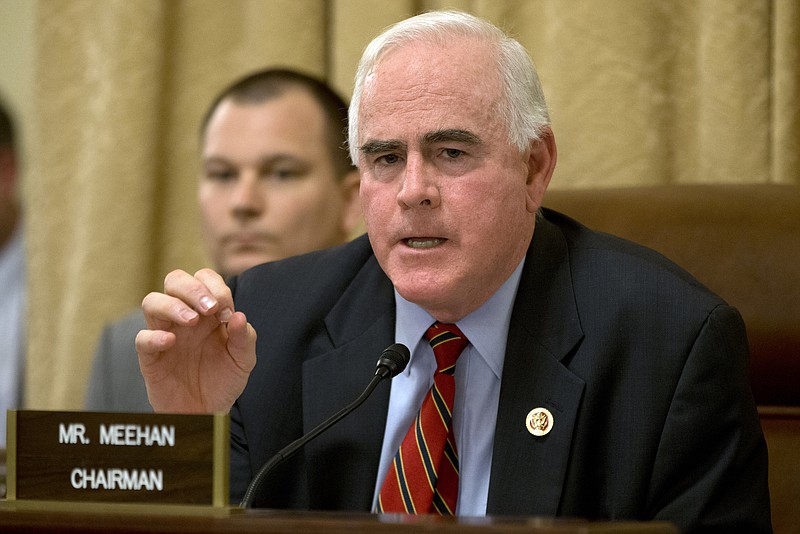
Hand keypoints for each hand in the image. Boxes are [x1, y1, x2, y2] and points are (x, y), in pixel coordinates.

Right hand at [135, 268, 256, 412]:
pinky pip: (142, 338)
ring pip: (152, 301)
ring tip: (191, 320)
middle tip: (210, 308)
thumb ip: (245, 338)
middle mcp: (184, 317)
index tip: (227, 312)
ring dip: (172, 305)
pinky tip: (171, 341)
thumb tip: (239, 316)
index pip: (204, 278)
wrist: (209, 412)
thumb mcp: (243, 360)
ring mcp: (165, 333)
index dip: (216, 287)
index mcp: (207, 311)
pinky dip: (154, 336)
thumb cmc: (224, 380)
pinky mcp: (151, 357)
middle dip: (192, 287)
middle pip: (175, 280)